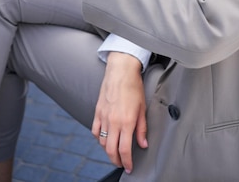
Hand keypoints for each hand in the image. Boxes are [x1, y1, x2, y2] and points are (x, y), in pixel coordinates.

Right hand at [92, 52, 147, 173]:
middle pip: (111, 150)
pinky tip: (105, 139)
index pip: (124, 150)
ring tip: (115, 153)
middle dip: (117, 161)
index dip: (127, 162)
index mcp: (127, 121)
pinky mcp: (97, 112)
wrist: (121, 70)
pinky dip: (99, 139)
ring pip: (102, 143)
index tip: (129, 167)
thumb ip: (142, 129)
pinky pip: (95, 131)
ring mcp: (104, 117)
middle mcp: (114, 121)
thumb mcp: (142, 108)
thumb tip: (143, 144)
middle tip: (122, 164)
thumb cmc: (133, 86)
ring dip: (108, 151)